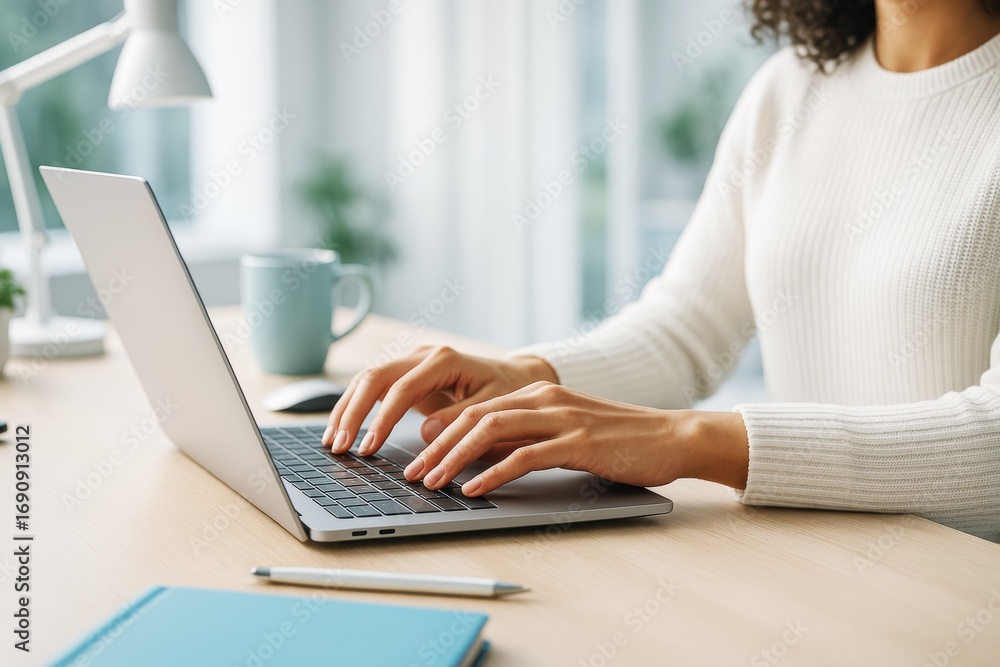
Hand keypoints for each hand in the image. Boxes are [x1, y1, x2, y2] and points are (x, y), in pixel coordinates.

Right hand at [322, 345, 557, 455]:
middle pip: (375, 377)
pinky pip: (373, 387)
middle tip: (339, 446)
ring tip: (331, 442)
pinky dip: (355, 407)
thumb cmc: (506, 391)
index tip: (368, 448)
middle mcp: (422, 354)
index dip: (381, 419)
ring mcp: (411, 361)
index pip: (402, 388)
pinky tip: (341, 430)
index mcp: (444, 360)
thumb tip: (426, 432)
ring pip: (367, 379)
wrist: (513, 375)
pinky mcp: (406, 374)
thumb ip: (459, 418)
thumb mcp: (492, 406)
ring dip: (346, 410)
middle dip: (353, 413)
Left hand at [403, 382, 750, 495]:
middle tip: (414, 472)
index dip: (442, 433)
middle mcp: (544, 399)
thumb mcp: (567, 430)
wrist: (673, 436)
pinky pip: (524, 456)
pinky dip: (494, 473)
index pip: (477, 409)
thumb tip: (486, 458)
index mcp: (538, 393)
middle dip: (438, 446)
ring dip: (456, 458)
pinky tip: (475, 489)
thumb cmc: (619, 440)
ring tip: (434, 482)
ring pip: (491, 431)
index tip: (419, 457)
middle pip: (475, 417)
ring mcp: (561, 418)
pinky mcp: (577, 441)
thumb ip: (530, 436)